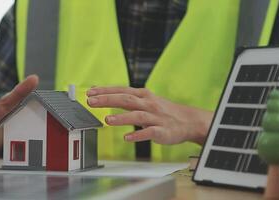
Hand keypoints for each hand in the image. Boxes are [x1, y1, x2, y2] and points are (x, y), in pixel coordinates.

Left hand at [86, 87, 212, 144]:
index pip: (121, 91)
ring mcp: (155, 117)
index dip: (105, 91)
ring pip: (137, 116)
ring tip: (107, 120)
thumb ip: (127, 99)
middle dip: (107, 100)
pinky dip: (138, 135)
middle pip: (126, 100)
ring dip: (122, 118)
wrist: (189, 120)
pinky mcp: (162, 131)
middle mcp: (148, 104)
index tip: (90, 92)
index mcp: (143, 95)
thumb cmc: (163, 111)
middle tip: (91, 102)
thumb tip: (105, 95)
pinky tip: (127, 137)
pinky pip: (149, 132)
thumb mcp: (146, 100)